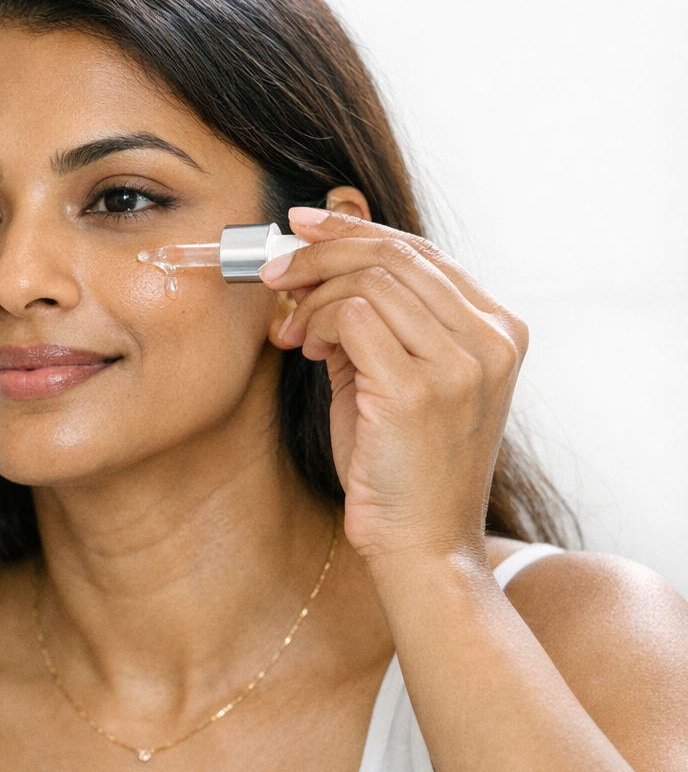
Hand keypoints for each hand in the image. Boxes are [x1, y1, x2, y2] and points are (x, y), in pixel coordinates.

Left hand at [260, 206, 526, 566]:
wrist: (422, 545)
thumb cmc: (400, 467)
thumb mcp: (393, 378)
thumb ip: (372, 323)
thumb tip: (315, 266)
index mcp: (498, 329)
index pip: (421, 251)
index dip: (354, 230)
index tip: (302, 226)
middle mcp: (491, 338)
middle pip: (394, 255)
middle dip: (320, 256)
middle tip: (273, 274)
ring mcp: (463, 362)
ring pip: (370, 281)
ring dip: (314, 298)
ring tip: (296, 334)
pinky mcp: (421, 388)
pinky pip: (354, 316)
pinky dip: (318, 322)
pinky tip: (308, 349)